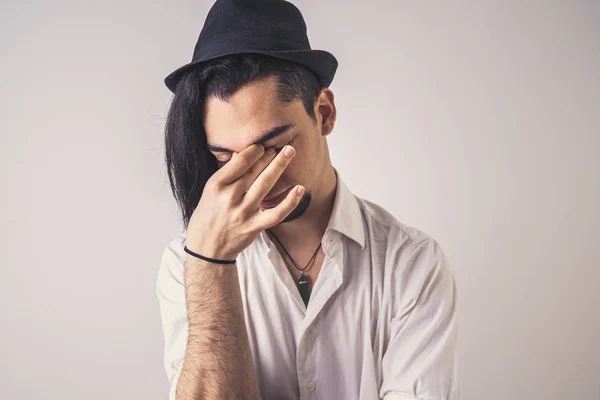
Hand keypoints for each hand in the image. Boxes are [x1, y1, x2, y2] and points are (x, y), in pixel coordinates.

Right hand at [186, 143, 303, 260]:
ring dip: (279, 166)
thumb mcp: (210, 192)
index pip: (239, 163)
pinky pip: (276, 213)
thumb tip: (241, 153)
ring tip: (290, 152)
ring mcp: (243, 213)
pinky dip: (290, 201)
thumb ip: (226, 174)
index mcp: (216, 186)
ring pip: (265, 185)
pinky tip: (299, 189)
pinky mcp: (254, 227)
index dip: (254, 151)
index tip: (263, 146)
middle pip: (253, 171)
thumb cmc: (208, 216)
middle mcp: (229, 198)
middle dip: (269, 155)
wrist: (207, 248)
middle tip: (282, 146)